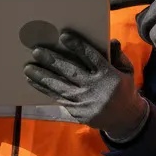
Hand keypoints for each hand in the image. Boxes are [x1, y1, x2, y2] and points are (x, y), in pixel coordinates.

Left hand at [23, 31, 148, 141]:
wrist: (125, 120)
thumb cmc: (124, 89)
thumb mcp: (127, 70)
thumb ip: (117, 55)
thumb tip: (110, 41)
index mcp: (109, 76)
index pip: (91, 57)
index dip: (77, 46)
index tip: (63, 36)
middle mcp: (95, 89)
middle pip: (71, 72)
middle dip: (52, 61)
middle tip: (36, 51)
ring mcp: (85, 102)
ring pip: (60, 87)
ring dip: (42, 77)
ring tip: (28, 68)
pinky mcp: (77, 112)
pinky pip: (58, 98)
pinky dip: (45, 89)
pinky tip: (34, 81)